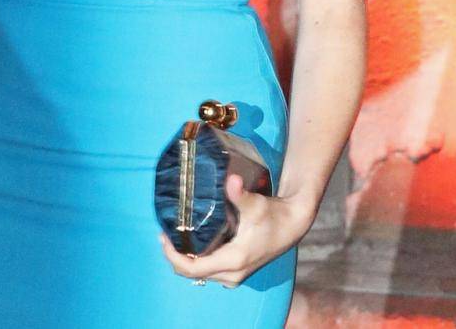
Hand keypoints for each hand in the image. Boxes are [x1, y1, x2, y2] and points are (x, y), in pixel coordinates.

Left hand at [158, 174, 313, 286]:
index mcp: (233, 260)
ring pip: (200, 274)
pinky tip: (192, 242)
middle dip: (175, 256)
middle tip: (165, 233)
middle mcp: (232, 273)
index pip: (193, 268)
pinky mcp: (237, 271)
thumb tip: (232, 180)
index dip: (172, 255)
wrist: (292, 224)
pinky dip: (196, 260)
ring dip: (185, 259)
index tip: (162, 236)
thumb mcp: (255, 204)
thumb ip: (240, 194)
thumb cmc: (273, 214)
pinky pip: (208, 271)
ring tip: (175, 236)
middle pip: (192, 273)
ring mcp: (235, 275)